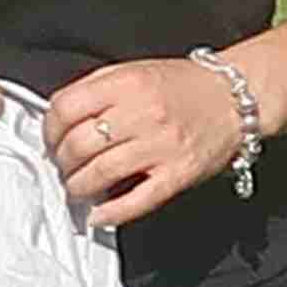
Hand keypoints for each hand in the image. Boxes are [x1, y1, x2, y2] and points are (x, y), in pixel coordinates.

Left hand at [40, 55, 248, 230]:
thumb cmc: (184, 86)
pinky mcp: (178, 173)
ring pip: (99, 174)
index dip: (49, 129)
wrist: (236, 98)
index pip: (66, 108)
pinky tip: (98, 214)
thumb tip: (59, 120)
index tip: (51, 140)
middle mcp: (142, 113)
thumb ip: (97, 91)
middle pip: (78, 145)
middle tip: (63, 167)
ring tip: (77, 188)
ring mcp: (161, 145)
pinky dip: (110, 213)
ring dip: (78, 187)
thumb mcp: (135, 71)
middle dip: (61, 162)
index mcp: (127, 83)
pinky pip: (137, 200)